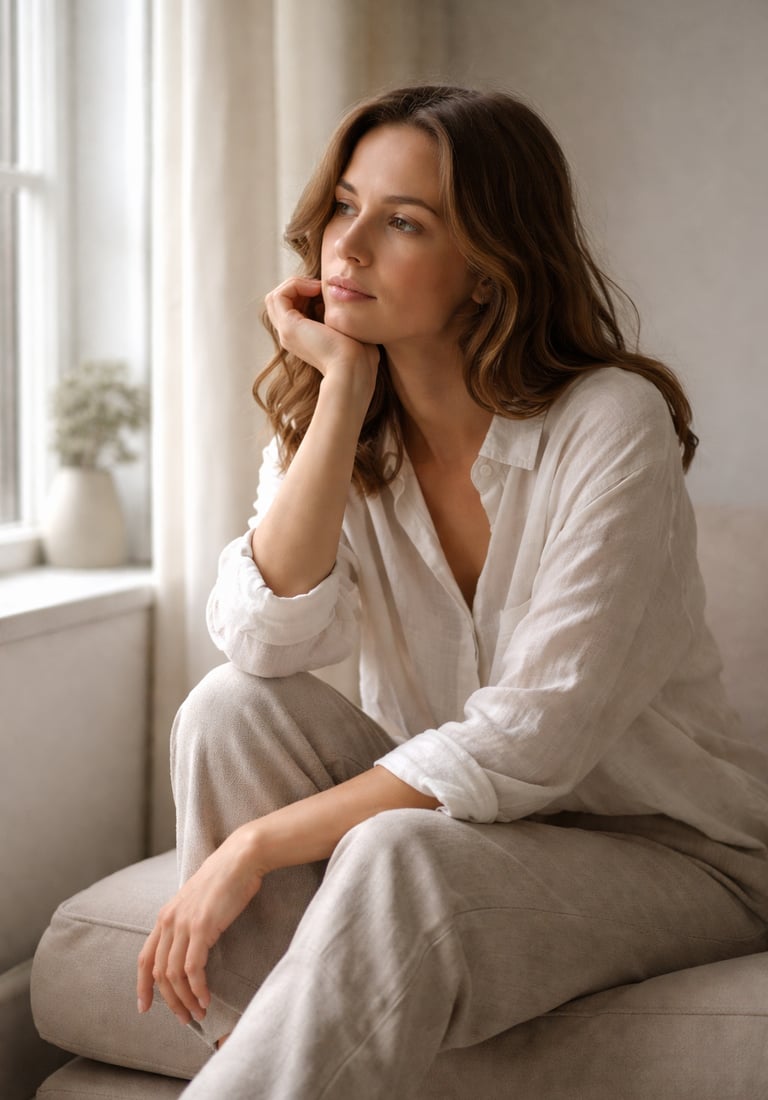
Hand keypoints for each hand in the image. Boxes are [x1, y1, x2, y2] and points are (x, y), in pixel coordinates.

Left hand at [136, 824, 263, 1025]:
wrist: (241, 857)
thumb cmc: (226, 878)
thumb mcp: (198, 901)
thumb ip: (189, 922)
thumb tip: (191, 946)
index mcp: (166, 916)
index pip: (145, 958)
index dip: (142, 985)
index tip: (144, 1006)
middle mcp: (169, 921)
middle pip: (158, 972)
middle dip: (169, 1001)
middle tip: (184, 1018)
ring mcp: (183, 923)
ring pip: (174, 974)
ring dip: (185, 999)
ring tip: (199, 1013)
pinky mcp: (201, 927)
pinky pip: (193, 968)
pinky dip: (198, 988)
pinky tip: (206, 999)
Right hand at [265, 276, 379, 400]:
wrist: (354, 368)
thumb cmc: (360, 354)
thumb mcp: (348, 330)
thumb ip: (339, 315)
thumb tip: (340, 296)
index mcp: (302, 339)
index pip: (292, 307)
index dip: (306, 292)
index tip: (328, 293)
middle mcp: (290, 336)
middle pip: (281, 301)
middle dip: (299, 286)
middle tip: (321, 287)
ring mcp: (286, 332)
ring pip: (276, 297)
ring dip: (296, 284)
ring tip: (318, 287)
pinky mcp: (288, 326)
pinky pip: (279, 296)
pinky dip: (296, 285)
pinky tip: (316, 289)